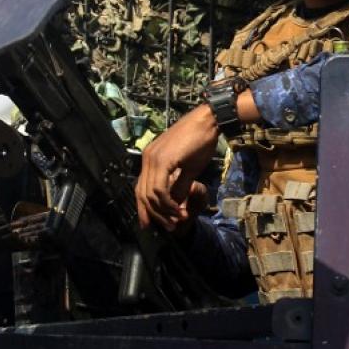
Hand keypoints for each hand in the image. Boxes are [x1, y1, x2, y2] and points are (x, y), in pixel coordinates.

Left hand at [135, 104, 219, 230]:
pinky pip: (160, 188)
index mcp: (150, 158)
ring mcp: (153, 158)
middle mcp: (147, 158)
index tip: (150, 224)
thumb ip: (179, 185)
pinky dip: (168, 203)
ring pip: (150, 194)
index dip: (143, 208)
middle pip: (142, 194)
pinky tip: (178, 209)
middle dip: (154, 214)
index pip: (140, 188)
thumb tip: (175, 204)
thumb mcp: (188, 168)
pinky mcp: (162, 160)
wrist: (208, 121)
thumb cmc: (200, 141)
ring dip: (163, 211)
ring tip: (177, 219)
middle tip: (168, 227)